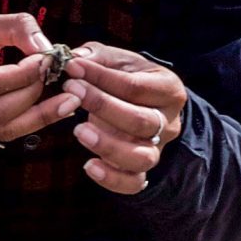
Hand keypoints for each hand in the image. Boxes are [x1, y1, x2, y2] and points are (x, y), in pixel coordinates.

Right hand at [0, 11, 74, 148]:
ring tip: (67, 102)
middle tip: (58, 80)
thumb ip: (17, 28)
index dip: (25, 74)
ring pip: (0, 130)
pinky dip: (24, 125)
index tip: (47, 60)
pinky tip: (45, 112)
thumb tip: (47, 49)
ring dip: (37, 117)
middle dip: (34, 96)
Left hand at [59, 44, 187, 196]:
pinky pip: (134, 183)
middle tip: (72, 91)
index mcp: (168, 88)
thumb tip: (74, 59)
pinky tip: (89, 166)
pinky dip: (112, 179)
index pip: (136, 86)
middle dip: (103, 106)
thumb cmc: (127, 78)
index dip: (102, 77)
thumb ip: (97, 57)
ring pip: (142, 156)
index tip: (72, 68)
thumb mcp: (118, 61)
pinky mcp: (143, 170)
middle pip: (142, 122)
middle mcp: (169, 122)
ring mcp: (158, 149)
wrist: (142, 105)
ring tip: (79, 131)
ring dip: (109, 145)